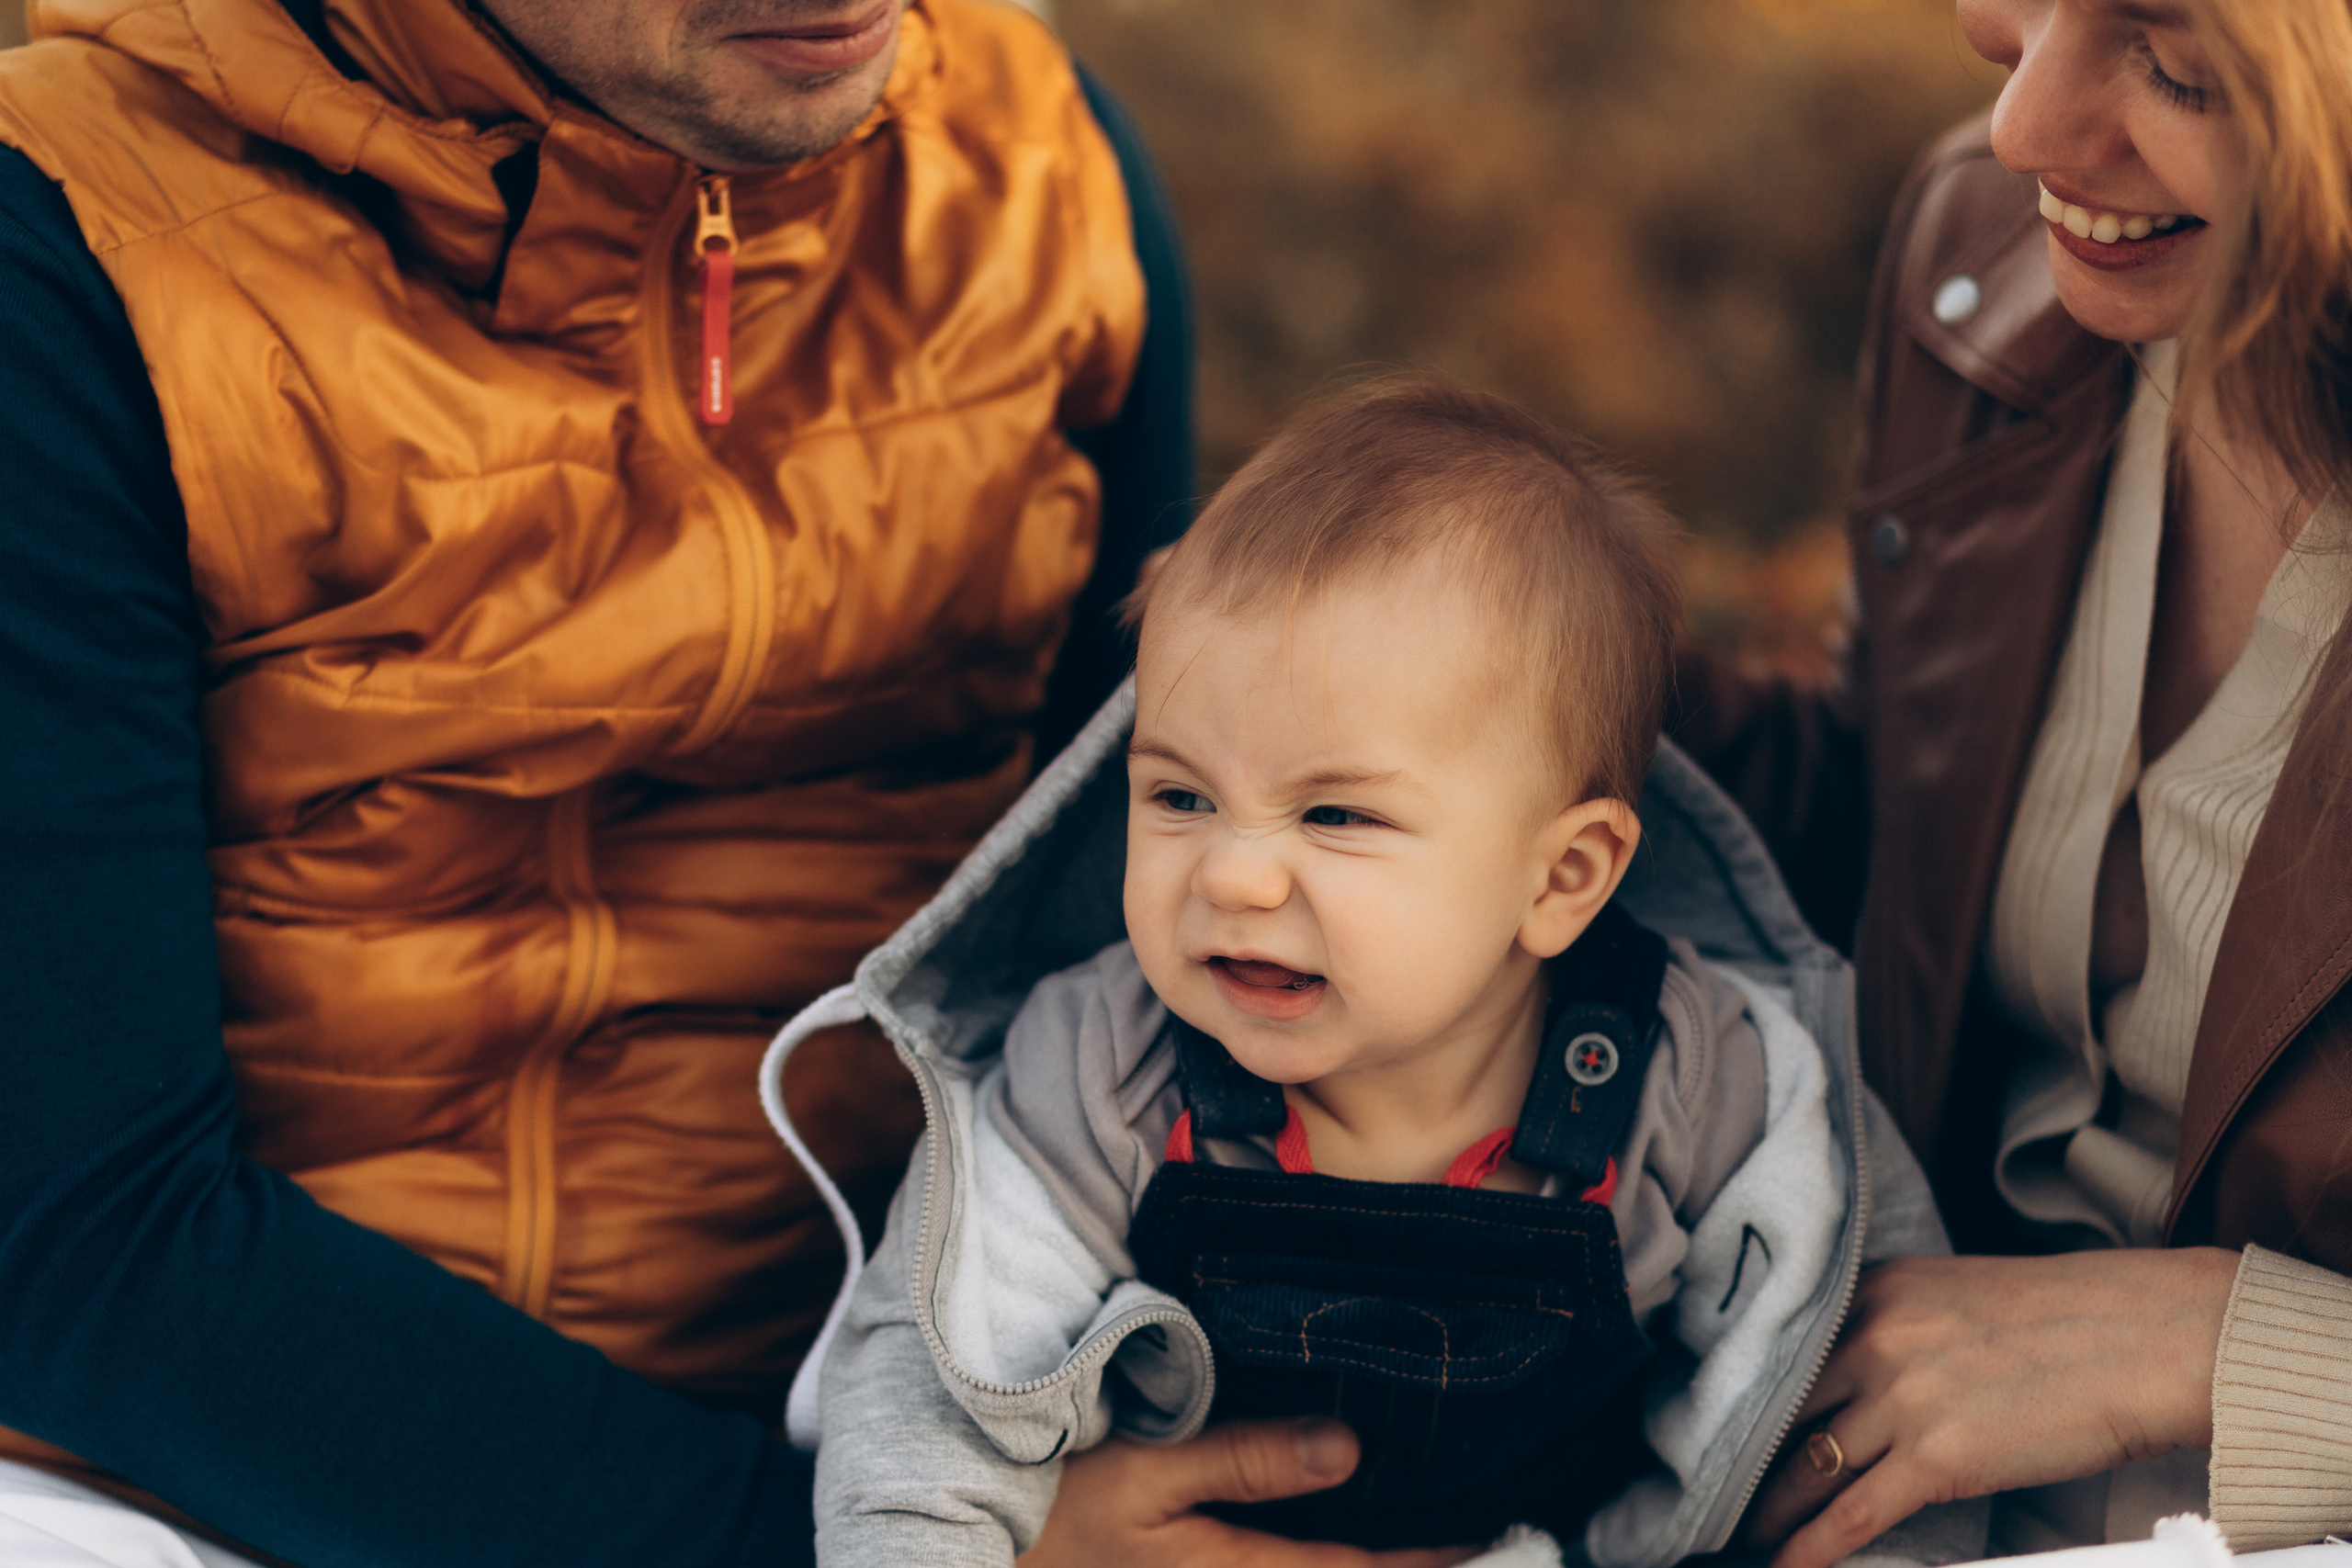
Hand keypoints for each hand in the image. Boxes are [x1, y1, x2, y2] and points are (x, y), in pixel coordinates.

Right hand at [1019, 1418, 1478, 1567]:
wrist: (985, 1553)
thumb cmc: (1058, 1502)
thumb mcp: (1148, 1470)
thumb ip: (1249, 1459)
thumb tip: (1350, 1448)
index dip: (1433, 1562)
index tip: (1497, 1541)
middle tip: (1490, 1547)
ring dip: (1369, 1565)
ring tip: (1437, 1549)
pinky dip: (1323, 1563)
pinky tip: (1343, 1544)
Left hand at [1740, 1249, 2237, 1567]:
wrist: (2147, 1337)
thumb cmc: (2067, 1318)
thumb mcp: (1953, 1295)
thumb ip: (1894, 1325)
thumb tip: (1852, 1372)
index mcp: (1871, 1294)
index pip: (1781, 1355)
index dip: (1741, 1401)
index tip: (1709, 1428)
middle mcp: (1871, 1340)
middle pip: (1781, 1415)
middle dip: (1741, 1460)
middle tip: (1707, 1492)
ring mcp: (1901, 1400)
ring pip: (1806, 1469)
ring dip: (1768, 1512)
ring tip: (1739, 1536)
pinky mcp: (1938, 1458)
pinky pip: (1852, 1516)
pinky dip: (1808, 1549)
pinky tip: (1781, 1567)